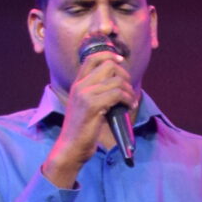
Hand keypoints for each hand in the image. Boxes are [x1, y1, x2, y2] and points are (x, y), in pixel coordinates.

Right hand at [41, 43, 138, 185]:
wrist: (71, 147)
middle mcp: (80, 86)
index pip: (91, 58)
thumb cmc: (82, 129)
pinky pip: (117, 94)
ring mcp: (85, 94)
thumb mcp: (86, 106)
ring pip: (116, 80)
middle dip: (124, 74)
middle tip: (128, 89)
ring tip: (131, 101)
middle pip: (108, 65)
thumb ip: (96, 92)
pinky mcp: (92, 105)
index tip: (121, 60)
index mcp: (77, 84)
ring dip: (129, 90)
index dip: (109, 54)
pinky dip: (128, 99)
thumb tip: (118, 83)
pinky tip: (130, 106)